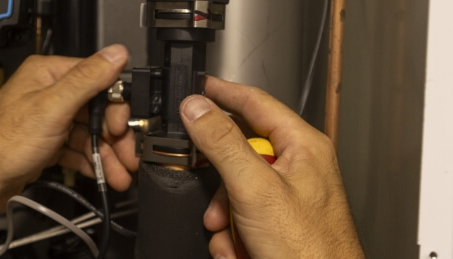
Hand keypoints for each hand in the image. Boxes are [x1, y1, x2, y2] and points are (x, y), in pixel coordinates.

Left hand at [0, 45, 137, 214]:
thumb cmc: (0, 144)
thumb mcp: (51, 107)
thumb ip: (87, 80)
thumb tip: (115, 54)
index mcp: (48, 75)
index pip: (97, 81)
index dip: (115, 107)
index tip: (124, 128)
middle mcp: (48, 94)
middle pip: (97, 110)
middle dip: (115, 137)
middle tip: (128, 157)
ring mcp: (47, 119)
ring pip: (88, 134)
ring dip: (106, 154)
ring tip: (118, 175)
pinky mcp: (46, 143)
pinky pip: (76, 148)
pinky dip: (90, 161)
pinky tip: (101, 173)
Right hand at [179, 77, 363, 257]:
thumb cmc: (309, 249)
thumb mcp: (255, 188)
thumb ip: (223, 143)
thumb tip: (197, 108)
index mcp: (302, 146)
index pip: (256, 102)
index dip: (223, 92)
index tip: (197, 87)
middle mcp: (297, 167)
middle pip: (238, 153)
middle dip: (219, 183)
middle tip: (212, 197)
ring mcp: (287, 196)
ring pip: (235, 189)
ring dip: (224, 216)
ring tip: (232, 235)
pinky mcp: (277, 221)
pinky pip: (241, 215)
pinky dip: (233, 235)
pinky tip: (240, 250)